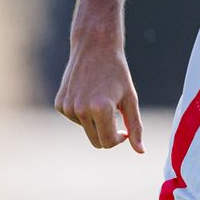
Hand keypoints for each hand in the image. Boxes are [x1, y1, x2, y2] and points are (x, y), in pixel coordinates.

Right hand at [54, 38, 143, 152]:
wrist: (94, 48)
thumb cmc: (117, 73)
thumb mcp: (130, 98)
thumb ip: (135, 126)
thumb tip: (140, 151)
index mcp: (100, 109)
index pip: (108, 142)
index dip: (119, 139)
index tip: (125, 129)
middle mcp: (80, 110)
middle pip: (96, 141)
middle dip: (108, 135)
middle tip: (117, 117)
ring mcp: (67, 107)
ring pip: (86, 129)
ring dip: (96, 121)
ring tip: (102, 98)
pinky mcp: (59, 104)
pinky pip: (75, 118)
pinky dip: (84, 113)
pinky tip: (89, 94)